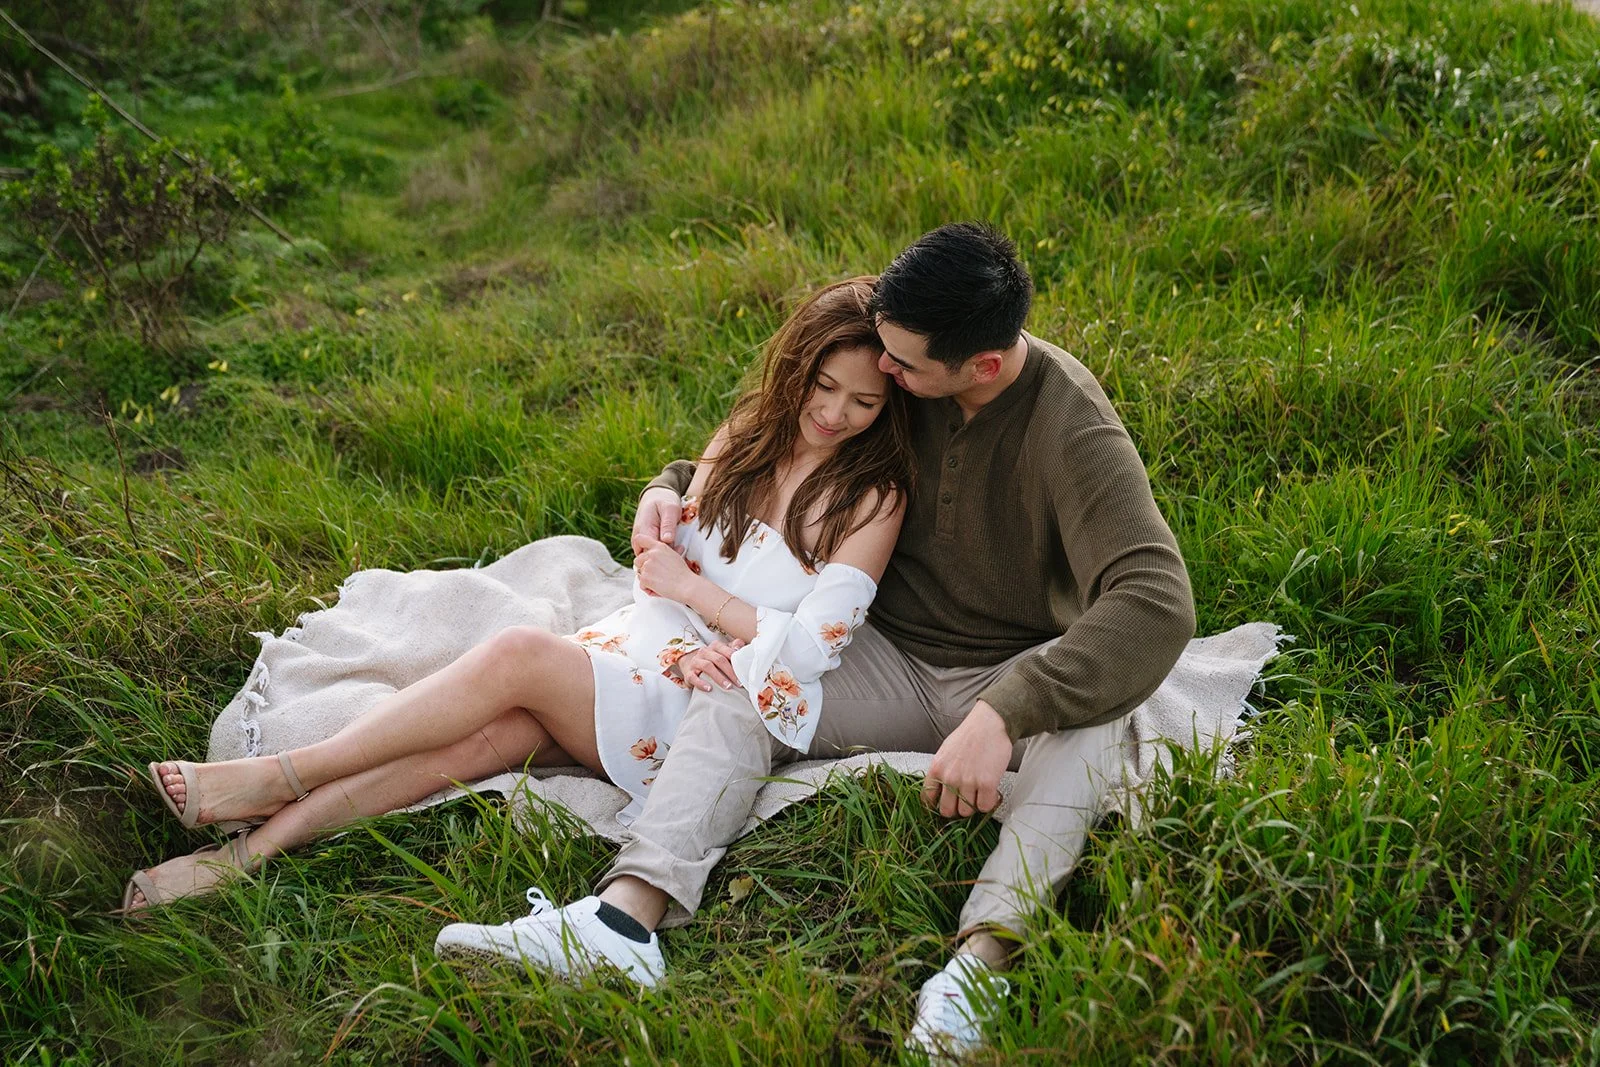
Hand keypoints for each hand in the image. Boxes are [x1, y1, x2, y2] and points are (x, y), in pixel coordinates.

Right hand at [633, 488, 681, 553]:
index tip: (679, 548)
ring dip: (665, 556)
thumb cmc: (665, 501)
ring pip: (651, 557)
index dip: (666, 553)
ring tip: (680, 547)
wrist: (657, 496)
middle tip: (682, 548)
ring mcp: (640, 542)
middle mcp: (638, 538)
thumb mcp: (670, 509)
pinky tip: (675, 548)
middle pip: (650, 557)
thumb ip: (668, 524)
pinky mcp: (644, 544)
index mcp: (644, 530)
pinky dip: (663, 553)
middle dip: (666, 557)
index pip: (651, 551)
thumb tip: (667, 540)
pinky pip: (652, 554)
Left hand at [633, 537, 700, 603]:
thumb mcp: (673, 556)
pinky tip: (659, 589)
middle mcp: (651, 554)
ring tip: (660, 582)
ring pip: (639, 573)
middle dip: (643, 568)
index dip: (637, 546)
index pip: (639, 539)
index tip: (639, 553)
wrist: (687, 585)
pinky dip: (648, 589)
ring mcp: (647, 566)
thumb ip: (661, 553)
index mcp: (659, 546)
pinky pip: (641, 585)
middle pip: (637, 560)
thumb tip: (663, 552)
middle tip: (655, 574)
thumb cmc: (683, 573)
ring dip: (647, 579)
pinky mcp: (645, 578)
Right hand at [677, 639, 744, 691]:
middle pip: (719, 659)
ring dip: (719, 677)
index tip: (743, 670)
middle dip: (730, 672)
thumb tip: (741, 647)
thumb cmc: (713, 660)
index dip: (735, 660)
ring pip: (707, 667)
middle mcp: (704, 652)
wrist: (691, 664)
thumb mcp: (723, 652)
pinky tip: (709, 689)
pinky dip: (701, 683)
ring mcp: (695, 662)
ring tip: (728, 687)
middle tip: (739, 683)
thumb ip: (734, 648)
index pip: (726, 650)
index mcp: (715, 646)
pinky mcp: (688, 673)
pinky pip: (693, 677)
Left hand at [923, 700, 1011, 817]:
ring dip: (972, 806)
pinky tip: (988, 793)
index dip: (935, 805)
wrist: (988, 724)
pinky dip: (987, 803)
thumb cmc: (969, 735)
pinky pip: (984, 807)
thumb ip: (941, 771)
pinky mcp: (987, 784)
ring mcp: (968, 781)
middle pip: (947, 811)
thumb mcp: (945, 752)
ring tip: (977, 794)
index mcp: (937, 768)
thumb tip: (940, 790)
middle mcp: (950, 777)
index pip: (927, 798)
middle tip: (963, 802)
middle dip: (955, 809)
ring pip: (966, 811)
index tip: (941, 806)